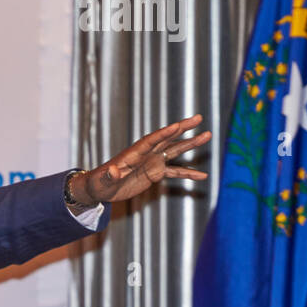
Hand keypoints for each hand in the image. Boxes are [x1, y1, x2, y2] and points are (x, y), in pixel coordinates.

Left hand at [72, 113, 212, 205]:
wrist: (100, 189)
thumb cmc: (98, 183)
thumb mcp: (102, 181)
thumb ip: (109, 176)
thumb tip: (114, 171)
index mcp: (133, 154)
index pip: (150, 140)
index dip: (163, 133)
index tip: (176, 126)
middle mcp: (145, 154)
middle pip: (167, 138)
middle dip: (182, 128)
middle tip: (198, 118)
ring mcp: (152, 162)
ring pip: (175, 151)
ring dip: (190, 144)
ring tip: (207, 135)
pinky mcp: (155, 173)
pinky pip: (175, 172)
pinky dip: (188, 173)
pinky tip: (202, 176)